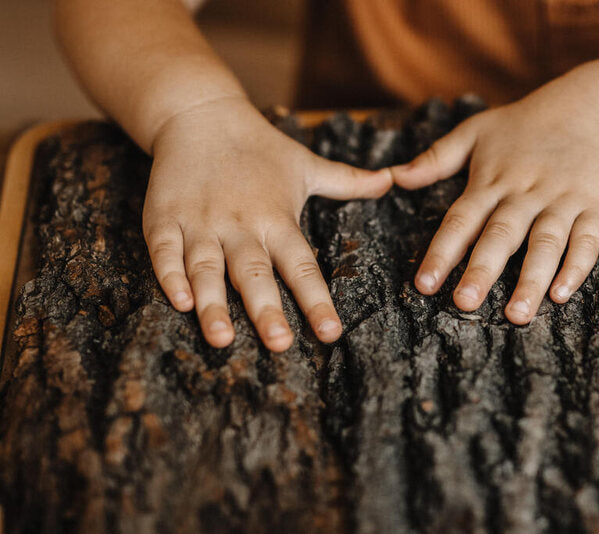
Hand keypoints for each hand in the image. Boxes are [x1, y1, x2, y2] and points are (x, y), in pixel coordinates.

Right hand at [142, 97, 391, 349]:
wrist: (200, 113)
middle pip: (254, 273)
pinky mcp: (164, 216)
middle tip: (279, 343)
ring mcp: (201, 222)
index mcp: (278, 218)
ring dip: (213, 304)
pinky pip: (164, 250)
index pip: (302, 266)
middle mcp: (241, 225)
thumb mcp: (307, 164)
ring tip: (221, 338)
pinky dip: (169, 275)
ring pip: (206, 268)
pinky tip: (177, 302)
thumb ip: (347, 181)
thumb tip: (393, 180)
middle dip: (266, 310)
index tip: (330, 333)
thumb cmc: (260, 147)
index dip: (316, 301)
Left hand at [391, 79, 598, 323]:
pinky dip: (576, 267)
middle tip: (465, 303)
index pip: (461, 221)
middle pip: (501, 236)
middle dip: (482, 271)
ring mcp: (562, 201)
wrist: (591, 108)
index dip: (441, 253)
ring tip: (516, 315)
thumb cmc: (524, 125)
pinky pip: (587, 241)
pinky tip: (562, 294)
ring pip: (545, 244)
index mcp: (491, 181)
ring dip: (531, 280)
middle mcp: (525, 193)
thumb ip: (435, 158)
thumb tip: (394, 177)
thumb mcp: (475, 131)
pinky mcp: (595, 208)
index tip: (424, 285)